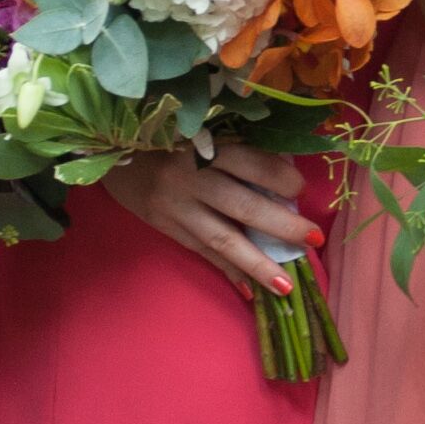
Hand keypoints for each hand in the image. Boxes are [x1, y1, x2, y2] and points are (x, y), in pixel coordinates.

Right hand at [108, 146, 325, 299]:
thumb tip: (286, 176)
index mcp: (205, 146)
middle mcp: (190, 178)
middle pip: (243, 205)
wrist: (110, 149)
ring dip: (257, 264)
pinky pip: (202, 252)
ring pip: (222, 239)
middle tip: (315, 239)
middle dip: (281, 226)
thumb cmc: (169, 135)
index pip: (251, 164)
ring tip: (285, 286)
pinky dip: (227, 271)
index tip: (301, 190)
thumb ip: (238, 150)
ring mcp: (176, 207)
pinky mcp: (166, 227)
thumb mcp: (202, 132)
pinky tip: (250, 291)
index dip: (281, 178)